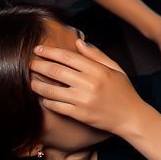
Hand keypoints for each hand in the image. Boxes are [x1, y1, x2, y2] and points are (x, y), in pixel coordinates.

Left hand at [29, 39, 151, 135]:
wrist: (131, 117)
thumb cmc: (123, 91)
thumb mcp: (115, 69)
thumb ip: (96, 55)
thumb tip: (78, 42)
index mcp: (98, 70)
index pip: (68, 57)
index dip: (49, 52)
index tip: (37, 49)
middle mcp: (89, 84)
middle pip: (56, 71)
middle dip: (38, 65)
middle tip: (29, 63)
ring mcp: (83, 100)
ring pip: (51, 90)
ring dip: (37, 84)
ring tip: (31, 80)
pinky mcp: (79, 115)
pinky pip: (55, 106)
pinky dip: (46, 101)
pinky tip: (43, 97)